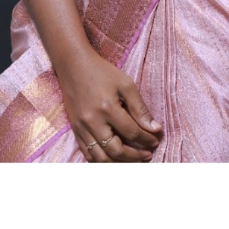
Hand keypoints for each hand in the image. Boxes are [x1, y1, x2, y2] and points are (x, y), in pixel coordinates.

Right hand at [56, 47, 161, 162]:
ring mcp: (81, 128)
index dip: (146, 139)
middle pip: (116, 151)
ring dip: (119, 163)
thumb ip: (140, 108)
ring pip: (101, 158)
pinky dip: (102, 161)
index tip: (155, 140)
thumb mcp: (125, 84)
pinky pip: (87, 154)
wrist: (73, 65)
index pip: (132, 132)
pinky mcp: (75, 130)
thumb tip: (155, 128)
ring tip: (133, 160)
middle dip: (135, 156)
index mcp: (107, 108)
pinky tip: (114, 158)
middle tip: (147, 154)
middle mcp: (93, 122)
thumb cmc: (102, 72)